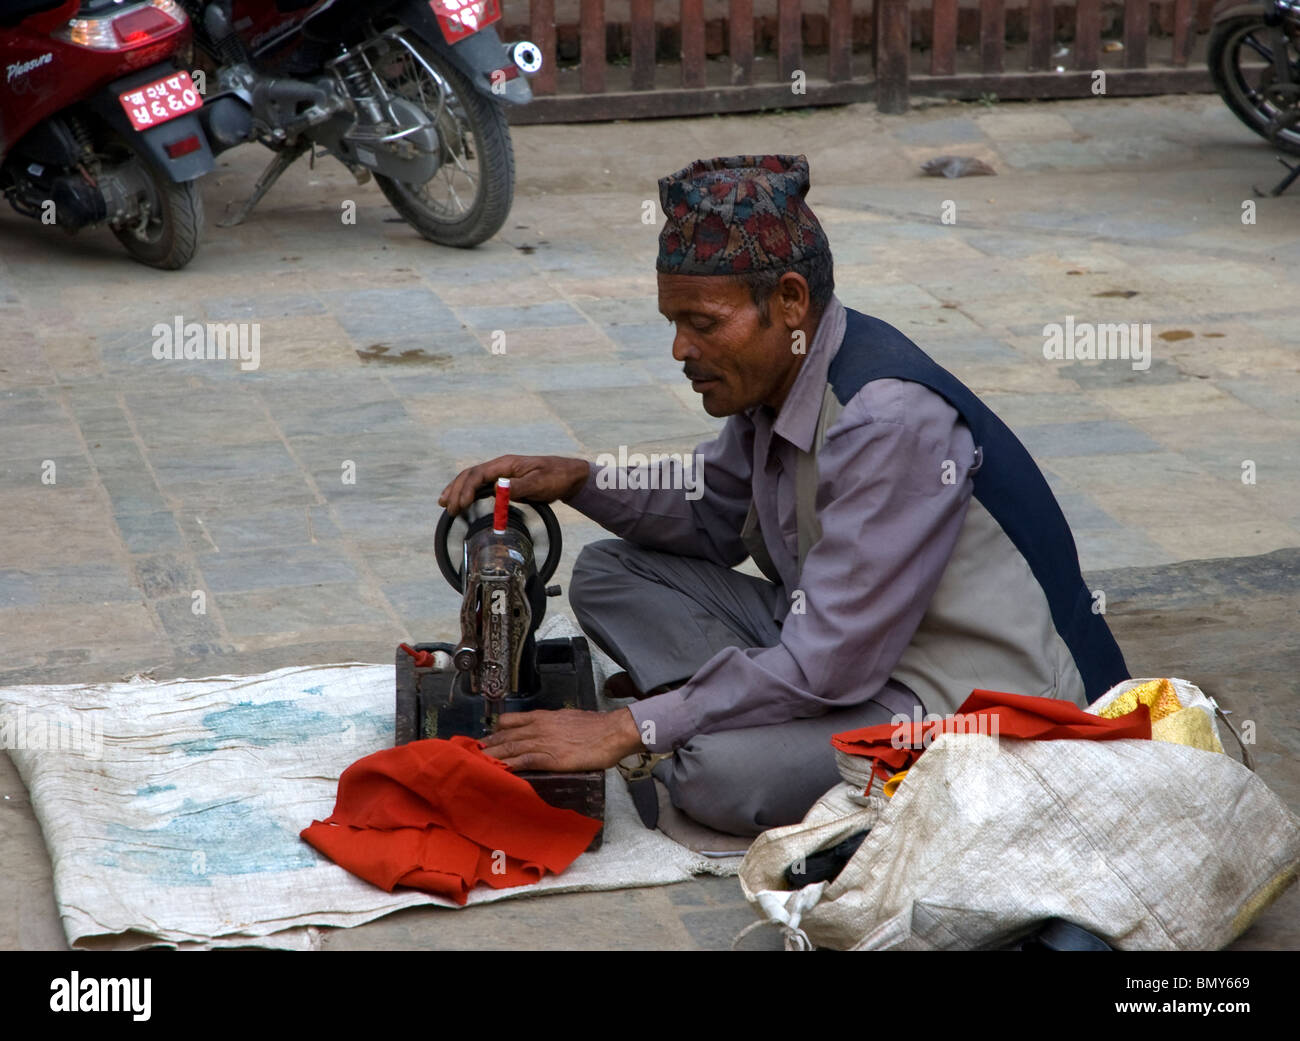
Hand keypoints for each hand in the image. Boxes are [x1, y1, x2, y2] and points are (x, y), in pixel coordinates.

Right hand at [437, 455, 589, 516]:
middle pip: (470, 475)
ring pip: (473, 479)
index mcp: (505, 464)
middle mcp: (500, 467)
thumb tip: (497, 489)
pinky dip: (468, 492)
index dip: (466, 488)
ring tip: (444, 503)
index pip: (478, 474)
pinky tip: (461, 501)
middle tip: (446, 507)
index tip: (460, 504)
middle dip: (456, 490)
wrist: (569, 476)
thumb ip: (519, 486)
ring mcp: (501, 474)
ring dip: (457, 490)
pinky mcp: (505, 482)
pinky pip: (481, 486)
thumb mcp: (539, 483)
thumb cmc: (556, 477)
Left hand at [480, 707, 644, 771]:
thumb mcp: (569, 719)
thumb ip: (554, 726)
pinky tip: (497, 772)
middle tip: (468, 755)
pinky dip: (507, 766)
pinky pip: (522, 761)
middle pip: (504, 736)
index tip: (482, 740)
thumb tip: (548, 733)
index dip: (494, 732)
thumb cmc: (596, 727)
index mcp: (543, 717)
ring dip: (490, 757)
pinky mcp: (550, 757)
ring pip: (508, 748)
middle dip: (486, 746)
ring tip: (473, 765)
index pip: (510, 722)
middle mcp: (538, 727)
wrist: (612, 732)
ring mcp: (543, 742)